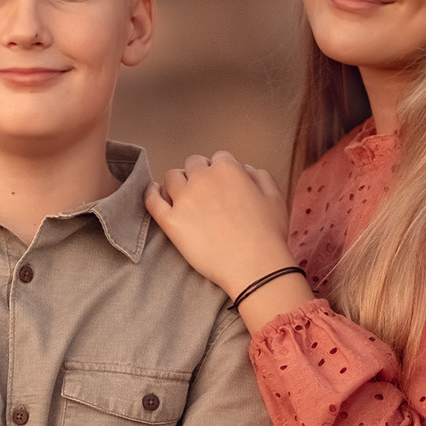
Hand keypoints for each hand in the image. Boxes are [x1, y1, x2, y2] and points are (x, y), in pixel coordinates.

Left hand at [144, 152, 295, 298]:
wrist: (254, 267)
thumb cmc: (268, 235)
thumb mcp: (274, 198)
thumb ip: (259, 176)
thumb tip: (245, 169)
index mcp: (229, 169)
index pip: (218, 158)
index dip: (219, 170)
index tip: (221, 184)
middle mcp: (203, 178)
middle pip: (192, 164)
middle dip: (198, 174)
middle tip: (203, 193)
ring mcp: (184, 199)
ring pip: (171, 177)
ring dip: (177, 183)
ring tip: (182, 196)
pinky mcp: (171, 221)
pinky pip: (152, 200)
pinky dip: (151, 193)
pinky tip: (154, 193)